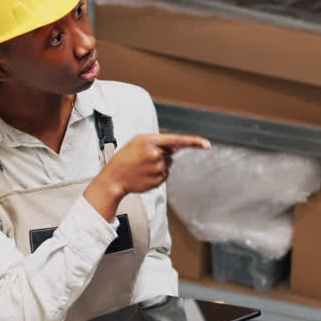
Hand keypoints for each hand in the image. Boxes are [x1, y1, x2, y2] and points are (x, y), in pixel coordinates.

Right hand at [84, 133, 208, 219]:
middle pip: (171, 153)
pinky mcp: (159, 180)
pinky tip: (145, 174)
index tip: (206, 144)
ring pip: (168, 164)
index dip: (194, 142)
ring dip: (159, 165)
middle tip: (144, 158)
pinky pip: (165, 175)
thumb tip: (177, 146)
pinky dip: (157, 174)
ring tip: (142, 167)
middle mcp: (156, 155)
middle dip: (162, 154)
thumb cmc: (125, 158)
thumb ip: (158, 141)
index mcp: (151, 141)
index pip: (178, 140)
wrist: (114, 178)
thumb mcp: (138, 142)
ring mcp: (158, 169)